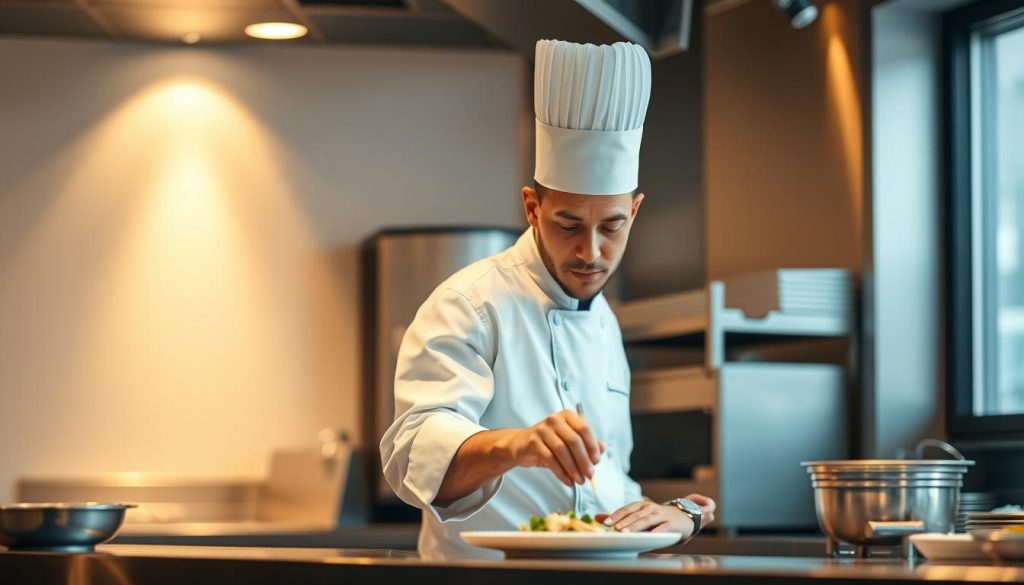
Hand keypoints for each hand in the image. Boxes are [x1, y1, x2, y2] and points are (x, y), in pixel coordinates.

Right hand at [506, 409, 603, 486]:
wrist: (521, 445)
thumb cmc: (548, 443)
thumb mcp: (568, 441)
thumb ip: (586, 444)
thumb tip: (601, 449)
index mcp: (567, 416)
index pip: (584, 429)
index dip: (592, 446)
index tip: (596, 461)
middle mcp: (554, 419)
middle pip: (574, 441)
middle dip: (584, 460)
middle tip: (590, 474)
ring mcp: (542, 430)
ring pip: (562, 451)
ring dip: (573, 469)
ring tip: (579, 480)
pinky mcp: (533, 442)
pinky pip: (550, 459)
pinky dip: (561, 473)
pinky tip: (567, 480)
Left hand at [597, 493, 716, 533]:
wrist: (684, 517)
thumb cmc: (658, 519)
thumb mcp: (640, 516)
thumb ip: (620, 518)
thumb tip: (597, 518)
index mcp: (641, 506)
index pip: (626, 509)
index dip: (615, 515)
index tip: (605, 523)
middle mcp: (650, 508)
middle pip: (635, 515)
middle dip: (624, 522)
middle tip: (615, 529)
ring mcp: (662, 514)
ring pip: (647, 520)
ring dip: (636, 526)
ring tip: (626, 532)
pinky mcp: (673, 523)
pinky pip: (664, 527)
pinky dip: (657, 530)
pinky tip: (651, 535)